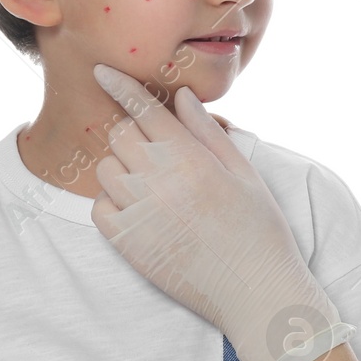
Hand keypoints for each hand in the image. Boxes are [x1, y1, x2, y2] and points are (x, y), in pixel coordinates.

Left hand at [88, 63, 354, 360]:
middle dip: (132, 132)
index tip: (101, 70)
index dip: (119, 84)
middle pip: (120, 134)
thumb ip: (208, 132)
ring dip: (122, 167)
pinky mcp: (128, 243)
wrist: (254, 291)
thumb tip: (182, 97)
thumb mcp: (243, 173)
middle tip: (154, 147)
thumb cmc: (258, 230)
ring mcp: (139, 212)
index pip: (143, 108)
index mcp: (191, 157)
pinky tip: (141, 208)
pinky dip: (113, 202)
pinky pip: (101, 208)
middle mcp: (159, 179)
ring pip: (106, 169)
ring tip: (153, 182)